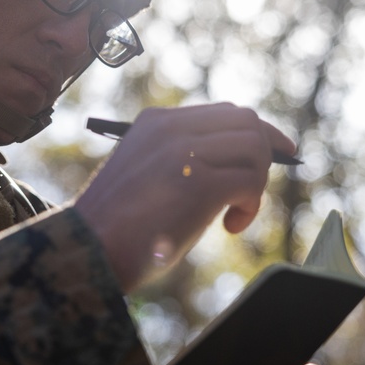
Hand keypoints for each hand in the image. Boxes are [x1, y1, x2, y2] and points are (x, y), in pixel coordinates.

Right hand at [74, 103, 296, 289]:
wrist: (87, 252)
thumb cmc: (116, 226)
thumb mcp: (146, 175)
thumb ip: (181, 159)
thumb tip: (237, 165)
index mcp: (156, 123)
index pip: (223, 113)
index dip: (256, 133)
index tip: (277, 153)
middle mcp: (171, 128)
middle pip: (246, 121)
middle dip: (264, 154)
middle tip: (255, 190)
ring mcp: (184, 152)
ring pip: (254, 147)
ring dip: (256, 182)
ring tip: (235, 213)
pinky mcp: (199, 182)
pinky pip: (251, 180)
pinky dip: (250, 205)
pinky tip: (230, 226)